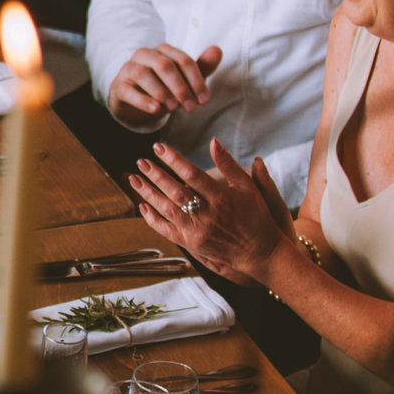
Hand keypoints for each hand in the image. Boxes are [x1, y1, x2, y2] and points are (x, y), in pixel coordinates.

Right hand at [106, 42, 221, 127]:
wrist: (134, 102)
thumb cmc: (163, 87)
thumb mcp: (184, 79)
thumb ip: (202, 66)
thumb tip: (217, 50)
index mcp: (163, 51)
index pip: (183, 60)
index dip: (196, 80)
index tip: (204, 100)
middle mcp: (145, 56)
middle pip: (164, 65)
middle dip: (180, 87)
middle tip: (191, 107)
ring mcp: (129, 69)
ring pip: (144, 75)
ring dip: (162, 92)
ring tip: (174, 108)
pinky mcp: (119, 86)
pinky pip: (128, 90)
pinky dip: (143, 100)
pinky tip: (156, 110)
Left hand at [129, 140, 284, 283]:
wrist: (259, 252)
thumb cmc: (255, 216)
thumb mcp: (247, 187)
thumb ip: (228, 164)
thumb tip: (213, 141)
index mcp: (222, 198)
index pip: (192, 174)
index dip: (173, 159)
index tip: (159, 147)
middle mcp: (207, 215)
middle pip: (175, 191)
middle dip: (155, 175)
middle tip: (141, 161)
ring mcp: (197, 231)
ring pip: (166, 210)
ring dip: (148, 193)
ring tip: (134, 179)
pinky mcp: (191, 244)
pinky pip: (166, 230)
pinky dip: (152, 218)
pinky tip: (142, 206)